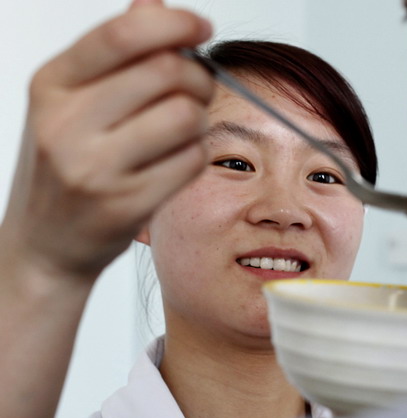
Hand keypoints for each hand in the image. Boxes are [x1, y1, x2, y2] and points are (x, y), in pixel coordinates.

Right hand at [1, 0, 213, 280]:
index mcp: (51, 86)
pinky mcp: (127, 205)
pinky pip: (192, 160)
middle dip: (197, 76)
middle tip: (196, 89)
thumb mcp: (71, 103)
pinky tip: (177, 159)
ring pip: (186, 116)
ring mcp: (95, 169)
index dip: (174, 24)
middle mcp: (66, 124)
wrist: (44, 244)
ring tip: (183, 129)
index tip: (200, 27)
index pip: (122, 35)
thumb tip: (154, 5)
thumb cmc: (63, 168)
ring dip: (200, 118)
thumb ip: (113, 55)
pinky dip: (197, 154)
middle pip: (167, 72)